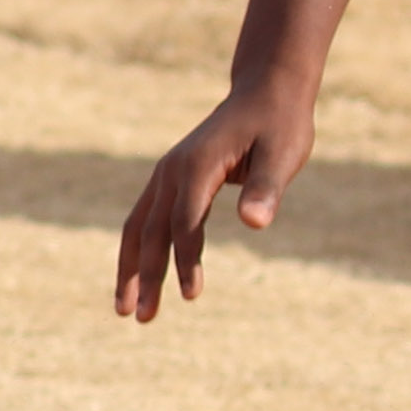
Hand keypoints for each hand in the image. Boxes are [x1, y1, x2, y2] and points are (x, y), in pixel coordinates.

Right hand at [114, 78, 314, 321]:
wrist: (267, 91)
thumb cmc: (280, 124)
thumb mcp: (284, 153)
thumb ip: (267, 187)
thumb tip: (255, 224)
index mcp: (197, 165)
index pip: (185, 222)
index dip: (186, 260)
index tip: (192, 296)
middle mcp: (172, 170)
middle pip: (151, 231)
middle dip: (146, 276)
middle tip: (143, 319)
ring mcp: (166, 174)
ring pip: (138, 227)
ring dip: (131, 269)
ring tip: (127, 310)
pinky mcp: (170, 179)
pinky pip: (146, 220)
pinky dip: (138, 250)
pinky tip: (141, 277)